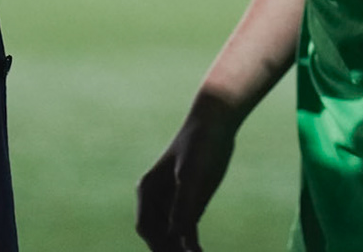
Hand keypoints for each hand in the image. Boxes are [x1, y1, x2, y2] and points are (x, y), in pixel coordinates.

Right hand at [136, 102, 240, 251]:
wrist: (216, 123)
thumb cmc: (200, 143)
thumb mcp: (192, 174)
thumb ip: (184, 205)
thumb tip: (177, 236)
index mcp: (147, 190)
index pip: (147, 227)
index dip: (158, 246)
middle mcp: (157, 199)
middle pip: (158, 236)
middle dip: (169, 250)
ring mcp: (174, 203)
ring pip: (172, 237)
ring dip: (179, 250)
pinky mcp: (191, 205)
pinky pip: (188, 231)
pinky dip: (192, 244)